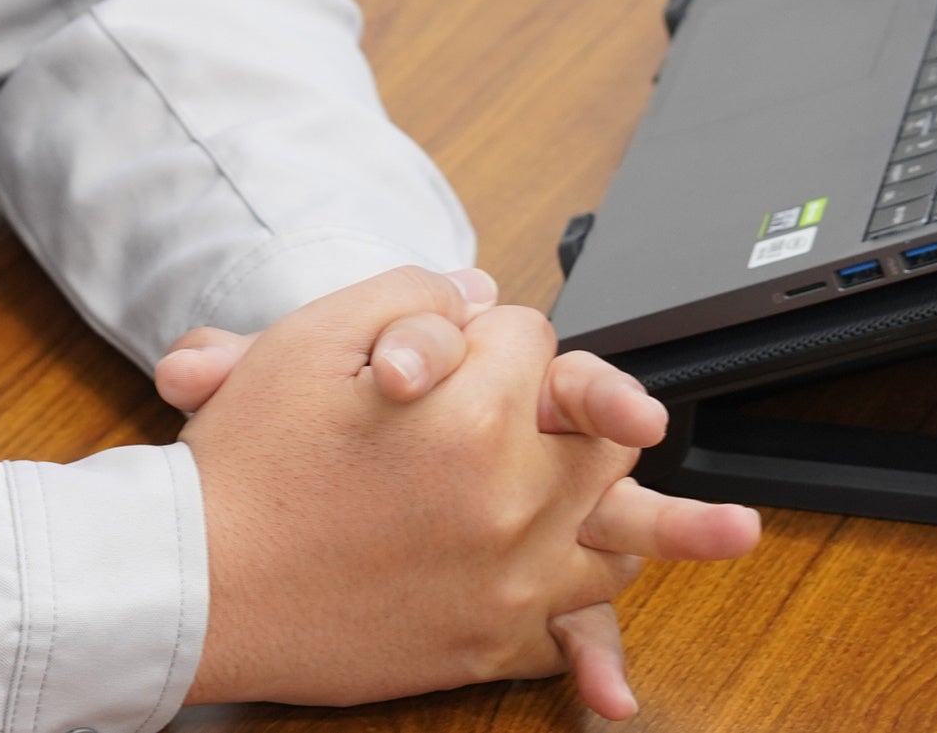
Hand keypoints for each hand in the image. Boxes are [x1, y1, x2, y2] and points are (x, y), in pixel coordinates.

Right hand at [166, 269, 761, 716]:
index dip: (490, 334)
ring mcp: (509, 581)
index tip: (452, 349)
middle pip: (601, 434)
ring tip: (739, 531)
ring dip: (662, 525)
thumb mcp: (311, 339)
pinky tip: (617, 615)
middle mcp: (513, 501)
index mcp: (475, 414)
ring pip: (613, 538)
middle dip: (591, 406)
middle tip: (632, 412)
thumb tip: (476, 293)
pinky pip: (572, 626)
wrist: (197, 580)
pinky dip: (596, 620)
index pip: (531, 343)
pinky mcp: (487, 643)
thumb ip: (407, 297)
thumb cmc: (246, 458)